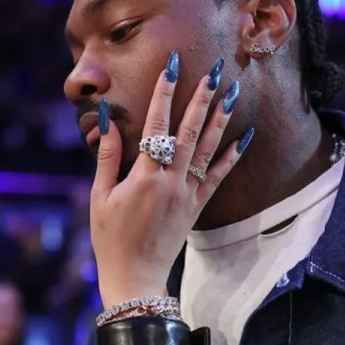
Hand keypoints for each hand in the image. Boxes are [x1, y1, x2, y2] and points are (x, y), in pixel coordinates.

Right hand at [90, 52, 249, 307]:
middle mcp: (171, 182)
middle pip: (189, 131)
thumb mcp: (100, 197)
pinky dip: (232, 156)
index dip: (164, 94)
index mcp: (144, 177)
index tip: (172, 68)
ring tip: (233, 91)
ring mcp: (187, 194)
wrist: (135, 277)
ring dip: (221, 118)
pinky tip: (245, 137)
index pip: (156, 126)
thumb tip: (107, 120)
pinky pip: (218, 177)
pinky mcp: (197, 207)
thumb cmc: (110, 238)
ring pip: (208, 149)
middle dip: (202, 97)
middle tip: (215, 69)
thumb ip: (107, 157)